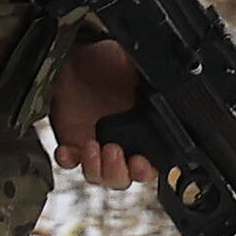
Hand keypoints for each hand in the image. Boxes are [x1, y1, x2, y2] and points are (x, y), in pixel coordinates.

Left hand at [51, 36, 157, 186]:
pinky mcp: (72, 143)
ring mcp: (96, 148)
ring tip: (92, 146)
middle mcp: (121, 146)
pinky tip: (68, 151)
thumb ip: (154, 83)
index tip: (140, 162)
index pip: (150, 166)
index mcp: (142, 134)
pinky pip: (69, 162)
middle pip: (123, 179)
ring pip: (98, 176)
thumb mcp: (139, 70)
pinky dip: (68, 160)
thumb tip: (168, 79)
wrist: (82, 56)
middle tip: (113, 150)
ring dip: (96, 168)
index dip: (146, 170)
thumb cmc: (113, 62)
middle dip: (118, 172)